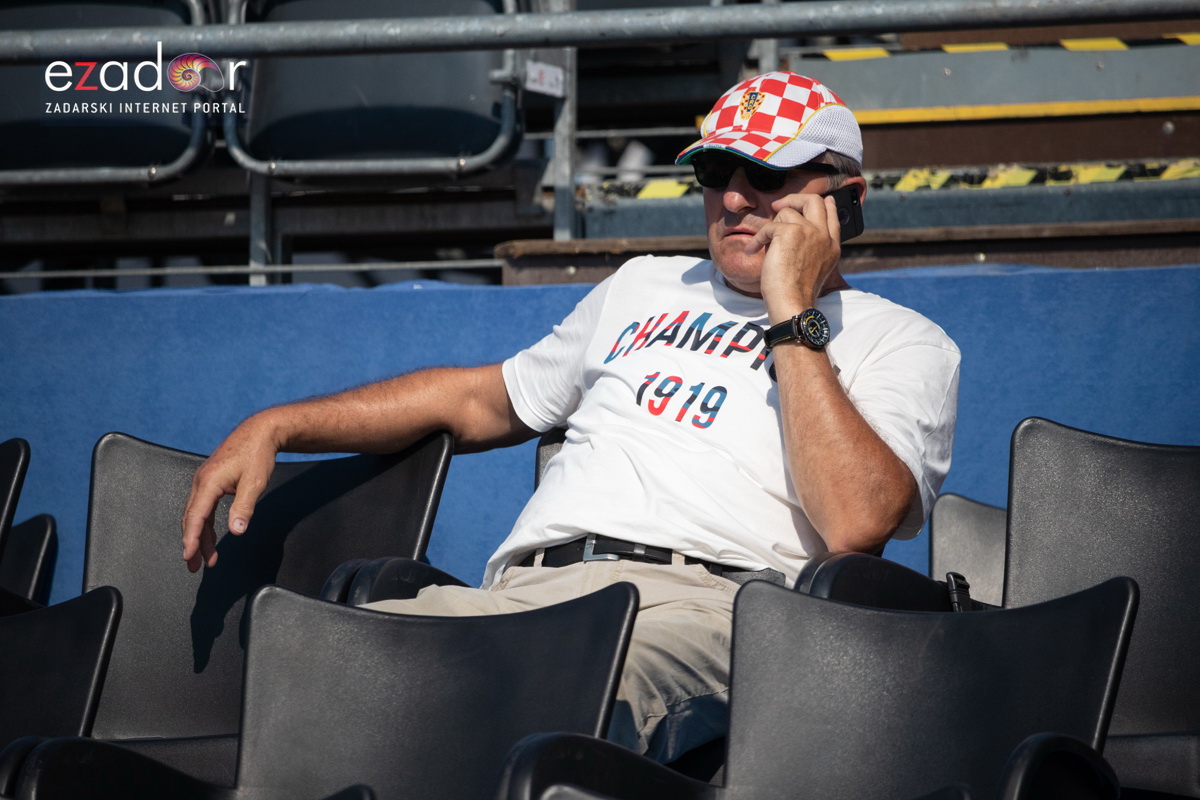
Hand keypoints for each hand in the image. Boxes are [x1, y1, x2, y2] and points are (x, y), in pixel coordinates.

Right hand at [181, 414, 279, 571]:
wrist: (260, 431)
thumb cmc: (257, 454)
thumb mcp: (255, 482)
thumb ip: (244, 507)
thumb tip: (236, 530)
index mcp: (209, 482)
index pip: (195, 516)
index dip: (190, 539)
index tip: (188, 557)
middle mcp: (201, 481)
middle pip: (191, 518)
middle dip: (191, 544)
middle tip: (194, 566)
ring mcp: (204, 480)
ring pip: (196, 514)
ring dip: (199, 537)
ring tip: (205, 559)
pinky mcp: (210, 481)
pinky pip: (203, 507)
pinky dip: (205, 524)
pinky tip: (210, 537)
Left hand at [745, 192, 842, 315]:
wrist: (791, 302)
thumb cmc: (795, 291)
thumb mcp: (813, 266)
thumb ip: (810, 246)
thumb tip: (792, 226)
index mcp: (831, 246)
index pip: (833, 217)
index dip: (828, 205)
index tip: (825, 199)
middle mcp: (823, 235)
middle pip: (814, 201)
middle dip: (795, 198)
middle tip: (779, 205)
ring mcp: (809, 231)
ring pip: (786, 212)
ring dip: (771, 227)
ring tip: (764, 244)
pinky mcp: (790, 232)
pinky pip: (768, 226)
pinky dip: (758, 239)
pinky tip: (753, 250)